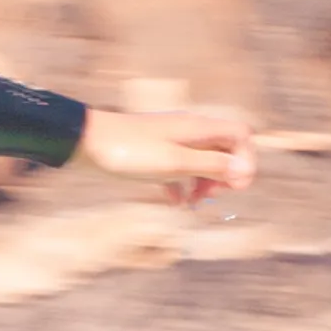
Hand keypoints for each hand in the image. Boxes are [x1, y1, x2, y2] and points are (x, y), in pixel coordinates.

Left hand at [73, 105, 256, 205]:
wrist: (84, 143)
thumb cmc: (129, 151)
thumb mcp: (175, 163)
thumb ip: (212, 165)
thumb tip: (245, 169)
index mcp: (198, 127)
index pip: (240, 135)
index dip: (246, 159)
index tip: (236, 185)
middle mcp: (188, 130)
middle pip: (224, 149)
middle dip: (224, 175)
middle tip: (211, 195)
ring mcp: (170, 141)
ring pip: (201, 161)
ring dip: (203, 183)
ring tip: (192, 203)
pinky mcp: (154, 153)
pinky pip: (179, 168)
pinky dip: (182, 185)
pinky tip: (174, 201)